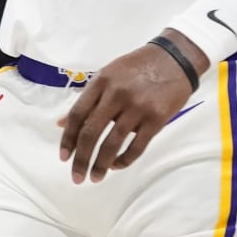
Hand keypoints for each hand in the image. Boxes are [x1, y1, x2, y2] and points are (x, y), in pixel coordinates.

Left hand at [57, 33, 207, 183]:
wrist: (174, 59)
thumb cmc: (136, 68)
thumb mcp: (107, 75)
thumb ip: (87, 99)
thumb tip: (62, 123)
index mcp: (100, 82)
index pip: (78, 115)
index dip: (68, 138)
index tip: (63, 157)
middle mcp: (116, 95)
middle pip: (92, 132)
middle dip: (81, 158)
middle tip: (76, 176)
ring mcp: (137, 108)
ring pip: (113, 143)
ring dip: (101, 164)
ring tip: (95, 177)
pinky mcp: (157, 119)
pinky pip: (137, 146)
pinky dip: (124, 160)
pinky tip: (116, 166)